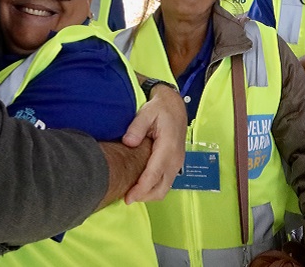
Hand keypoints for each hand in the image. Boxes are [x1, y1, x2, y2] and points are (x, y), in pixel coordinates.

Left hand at [122, 83, 186, 202]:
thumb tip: (128, 142)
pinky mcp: (175, 164)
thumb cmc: (160, 109)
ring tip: (132, 194)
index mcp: (168, 147)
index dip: (141, 189)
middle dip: (144, 196)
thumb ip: (137, 127)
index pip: (154, 174)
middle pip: (161, 187)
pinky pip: (166, 182)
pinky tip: (141, 186)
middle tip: (126, 198)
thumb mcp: (147, 112)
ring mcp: (177, 162)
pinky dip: (154, 188)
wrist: (175, 106)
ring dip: (149, 194)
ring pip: (165, 187)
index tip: (129, 197)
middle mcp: (175, 158)